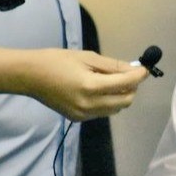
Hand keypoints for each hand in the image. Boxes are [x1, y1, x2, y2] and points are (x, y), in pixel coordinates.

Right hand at [23, 49, 146, 120]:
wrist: (29, 76)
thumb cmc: (57, 61)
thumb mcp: (87, 57)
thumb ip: (112, 66)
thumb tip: (133, 69)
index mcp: (91, 87)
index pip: (125, 84)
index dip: (139, 76)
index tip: (145, 69)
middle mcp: (89, 105)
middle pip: (125, 101)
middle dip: (132, 88)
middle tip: (129, 74)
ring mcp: (83, 115)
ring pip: (115, 109)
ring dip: (121, 96)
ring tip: (113, 81)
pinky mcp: (78, 119)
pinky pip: (102, 112)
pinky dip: (108, 102)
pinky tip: (98, 90)